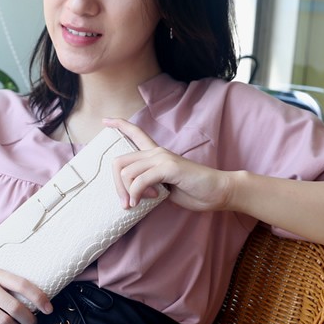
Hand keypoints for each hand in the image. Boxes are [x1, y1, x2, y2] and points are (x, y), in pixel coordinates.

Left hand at [104, 118, 233, 212]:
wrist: (218, 191)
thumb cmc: (193, 190)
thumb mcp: (164, 187)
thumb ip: (148, 185)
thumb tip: (131, 193)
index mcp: (156, 154)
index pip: (135, 133)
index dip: (119, 125)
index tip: (105, 120)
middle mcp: (156, 152)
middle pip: (119, 162)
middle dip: (116, 185)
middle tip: (125, 203)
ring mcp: (162, 158)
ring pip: (127, 172)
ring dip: (127, 193)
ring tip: (137, 203)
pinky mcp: (169, 167)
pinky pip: (140, 180)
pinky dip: (136, 193)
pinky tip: (141, 201)